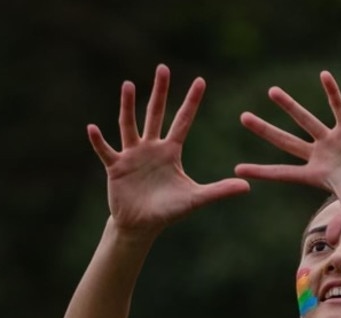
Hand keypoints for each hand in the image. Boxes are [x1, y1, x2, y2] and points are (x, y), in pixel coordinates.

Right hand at [88, 64, 249, 234]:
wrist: (143, 225)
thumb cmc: (168, 211)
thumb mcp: (196, 199)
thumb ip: (220, 191)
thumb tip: (247, 186)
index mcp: (170, 152)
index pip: (182, 121)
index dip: (191, 102)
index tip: (201, 81)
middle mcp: (151, 147)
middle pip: (155, 114)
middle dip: (160, 92)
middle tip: (163, 68)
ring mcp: (132, 155)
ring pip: (129, 125)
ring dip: (128, 106)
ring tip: (129, 85)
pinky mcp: (116, 167)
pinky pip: (106, 151)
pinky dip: (99, 141)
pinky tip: (92, 128)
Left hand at [235, 71, 340, 243]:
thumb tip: (331, 242)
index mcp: (316, 175)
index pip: (282, 173)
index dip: (261, 171)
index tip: (237, 169)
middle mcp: (320, 156)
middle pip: (286, 142)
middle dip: (265, 130)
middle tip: (243, 118)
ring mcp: (333, 140)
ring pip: (306, 119)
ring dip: (290, 106)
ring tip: (271, 91)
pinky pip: (338, 106)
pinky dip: (332, 92)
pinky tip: (323, 76)